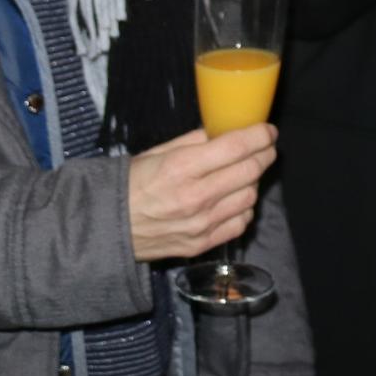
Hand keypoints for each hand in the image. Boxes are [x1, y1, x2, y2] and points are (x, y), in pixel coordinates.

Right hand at [126, 125, 276, 262]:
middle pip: (251, 171)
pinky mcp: (201, 244)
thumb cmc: (133, 183)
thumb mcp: (159, 153)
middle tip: (264, 148)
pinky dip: (244, 208)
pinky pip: (240, 223)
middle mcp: (196, 197)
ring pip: (250, 197)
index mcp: (183, 167)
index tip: (268, 130)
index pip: (237, 147)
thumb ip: (195, 140)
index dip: (260, 135)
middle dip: (264, 155)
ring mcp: (201, 224)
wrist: (107, 228)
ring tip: (245, 173)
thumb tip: (227, 130)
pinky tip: (234, 199)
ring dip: (254, 182)